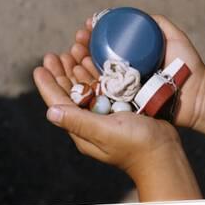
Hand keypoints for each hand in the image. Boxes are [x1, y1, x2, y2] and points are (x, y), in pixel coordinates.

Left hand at [33, 54, 200, 200]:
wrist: (165, 153)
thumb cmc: (136, 145)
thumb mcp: (104, 132)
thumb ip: (78, 121)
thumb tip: (50, 111)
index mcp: (82, 128)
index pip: (58, 103)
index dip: (47, 85)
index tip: (39, 67)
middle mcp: (90, 120)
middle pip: (70, 92)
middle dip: (61, 72)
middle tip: (53, 54)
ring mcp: (105, 114)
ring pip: (86, 87)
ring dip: (77, 69)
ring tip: (71, 51)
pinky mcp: (120, 107)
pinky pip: (103, 86)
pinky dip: (95, 72)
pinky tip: (92, 60)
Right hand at [70, 15, 204, 128]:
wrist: (197, 95)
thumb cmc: (188, 66)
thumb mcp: (174, 38)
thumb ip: (159, 24)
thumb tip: (136, 15)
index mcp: (131, 60)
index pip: (105, 45)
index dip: (92, 35)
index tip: (85, 26)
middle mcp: (124, 75)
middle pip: (95, 60)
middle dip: (80, 48)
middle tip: (76, 40)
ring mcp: (123, 92)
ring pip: (94, 76)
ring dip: (78, 63)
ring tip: (73, 52)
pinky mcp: (123, 107)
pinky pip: (102, 95)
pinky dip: (87, 84)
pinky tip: (77, 71)